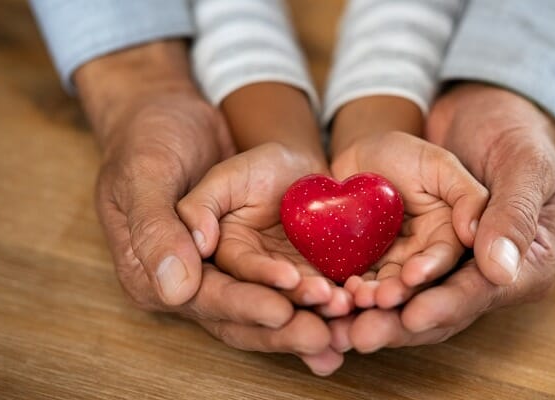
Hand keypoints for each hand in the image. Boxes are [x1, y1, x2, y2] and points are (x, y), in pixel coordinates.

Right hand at [79, 41, 339, 375]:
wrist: (178, 117)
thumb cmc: (154, 140)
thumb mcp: (148, 173)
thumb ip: (160, 227)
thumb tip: (177, 287)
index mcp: (156, 270)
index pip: (205, 297)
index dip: (244, 305)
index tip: (281, 310)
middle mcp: (196, 280)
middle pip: (242, 316)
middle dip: (285, 327)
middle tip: (324, 334)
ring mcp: (231, 271)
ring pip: (272, 305)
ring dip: (309, 317)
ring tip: (346, 321)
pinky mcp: (261, 257)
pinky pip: (293, 284)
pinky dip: (320, 297)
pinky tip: (352, 307)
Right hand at [177, 143, 354, 317]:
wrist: (301, 171)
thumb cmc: (259, 168)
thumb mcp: (226, 176)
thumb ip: (201, 205)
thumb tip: (200, 244)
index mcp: (217, 262)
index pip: (227, 286)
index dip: (251, 297)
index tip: (284, 290)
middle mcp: (244, 284)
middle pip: (258, 316)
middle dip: (287, 328)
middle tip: (318, 331)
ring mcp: (279, 289)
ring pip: (293, 316)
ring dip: (317, 321)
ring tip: (342, 310)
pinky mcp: (310, 286)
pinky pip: (320, 307)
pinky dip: (336, 314)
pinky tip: (355, 313)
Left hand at [330, 131, 487, 308]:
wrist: (359, 157)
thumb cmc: (405, 154)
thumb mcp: (440, 166)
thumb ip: (467, 196)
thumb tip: (477, 236)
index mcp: (450, 237)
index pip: (447, 262)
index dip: (431, 271)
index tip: (412, 276)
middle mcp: (424, 257)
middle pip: (415, 285)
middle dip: (398, 295)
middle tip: (380, 299)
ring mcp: (392, 264)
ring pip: (385, 289)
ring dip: (372, 299)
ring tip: (357, 298)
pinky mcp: (363, 267)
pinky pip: (358, 282)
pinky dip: (349, 290)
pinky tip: (338, 292)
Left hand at [331, 83, 554, 352]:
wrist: (472, 114)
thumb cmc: (509, 134)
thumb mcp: (520, 164)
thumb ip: (512, 213)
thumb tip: (500, 270)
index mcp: (526, 264)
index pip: (482, 292)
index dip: (445, 306)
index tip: (412, 315)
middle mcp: (483, 275)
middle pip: (440, 308)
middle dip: (399, 323)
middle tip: (362, 335)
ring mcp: (445, 268)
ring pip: (408, 301)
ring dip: (373, 314)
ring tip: (339, 324)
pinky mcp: (412, 255)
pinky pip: (384, 278)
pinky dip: (359, 291)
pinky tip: (331, 300)